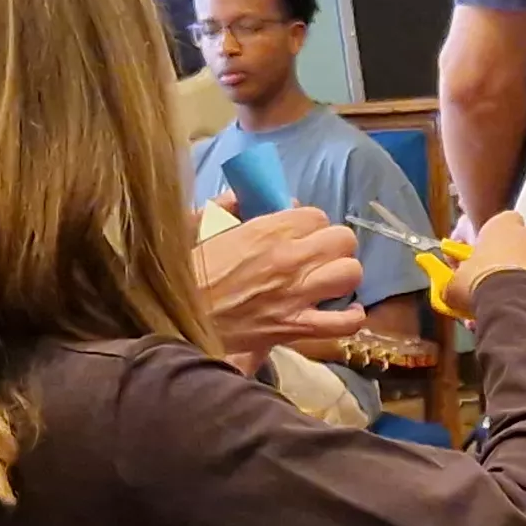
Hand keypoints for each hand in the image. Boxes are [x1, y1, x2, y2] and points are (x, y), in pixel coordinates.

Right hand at [198, 202, 367, 360]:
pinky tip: (343, 311)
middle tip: (318, 254)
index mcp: (267, 231)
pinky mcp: (296, 328)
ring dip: (342, 275)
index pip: (316, 215)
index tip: (298, 233)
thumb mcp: (197, 228)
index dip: (310, 224)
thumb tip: (243, 196)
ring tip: (328, 279)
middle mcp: (290, 260)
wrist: (175, 323)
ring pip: (350, 274)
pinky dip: (350, 318)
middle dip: (333, 245)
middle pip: (342, 240)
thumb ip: (225, 207)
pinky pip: (343, 324)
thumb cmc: (185, 275)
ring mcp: (297, 295)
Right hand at [447, 211, 525, 317]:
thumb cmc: (480, 283)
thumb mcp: (455, 284)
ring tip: (509, 309)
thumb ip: (454, 283)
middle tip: (494, 289)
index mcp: (504, 225)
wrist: (518, 306)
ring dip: (525, 284)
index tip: (482, 259)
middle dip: (509, 266)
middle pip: (519, 247)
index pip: (501, 223)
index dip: (491, 241)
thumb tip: (450, 291)